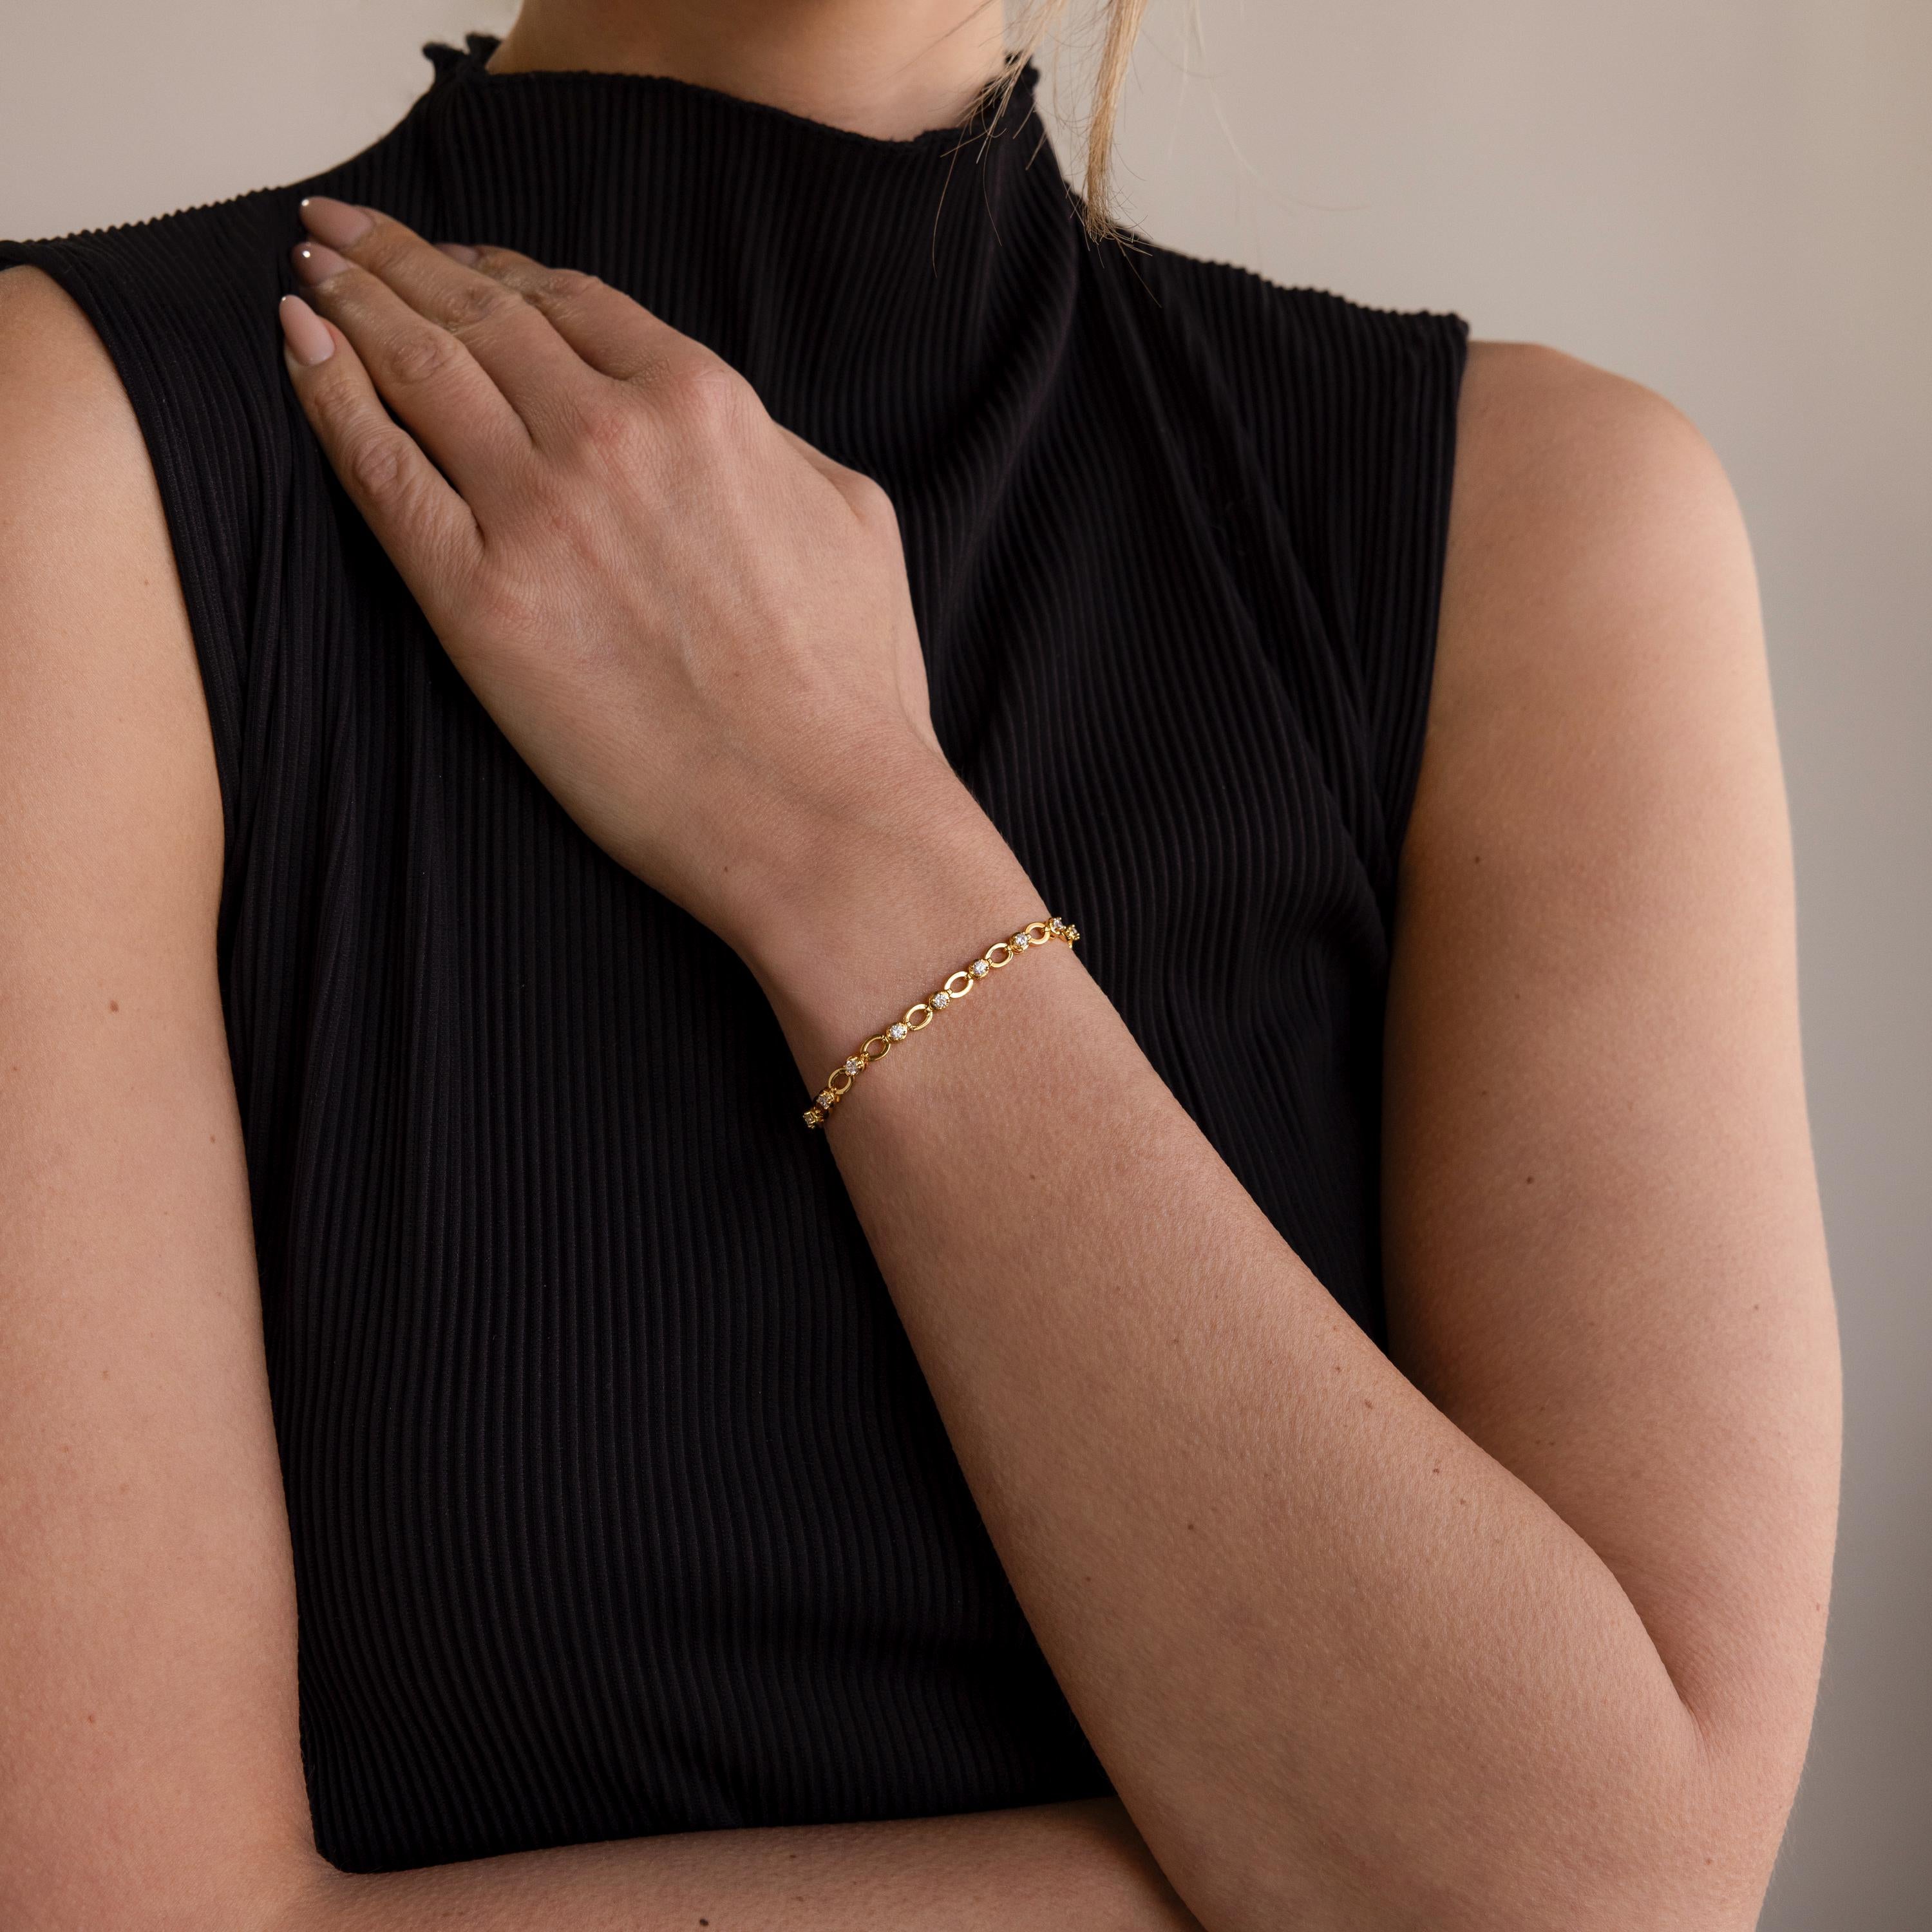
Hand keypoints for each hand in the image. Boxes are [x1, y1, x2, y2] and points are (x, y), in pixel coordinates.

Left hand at [277, 196, 962, 964]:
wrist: (813, 812)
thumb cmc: (849, 690)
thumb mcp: (850, 518)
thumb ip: (773, 445)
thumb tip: (727, 428)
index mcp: (707, 403)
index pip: (576, 302)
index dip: (504, 270)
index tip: (460, 262)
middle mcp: (613, 433)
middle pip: (482, 314)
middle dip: (404, 258)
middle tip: (346, 233)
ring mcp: (538, 513)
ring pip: (419, 370)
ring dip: (356, 302)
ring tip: (314, 271)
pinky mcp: (479, 601)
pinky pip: (380, 470)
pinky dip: (330, 397)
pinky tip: (299, 351)